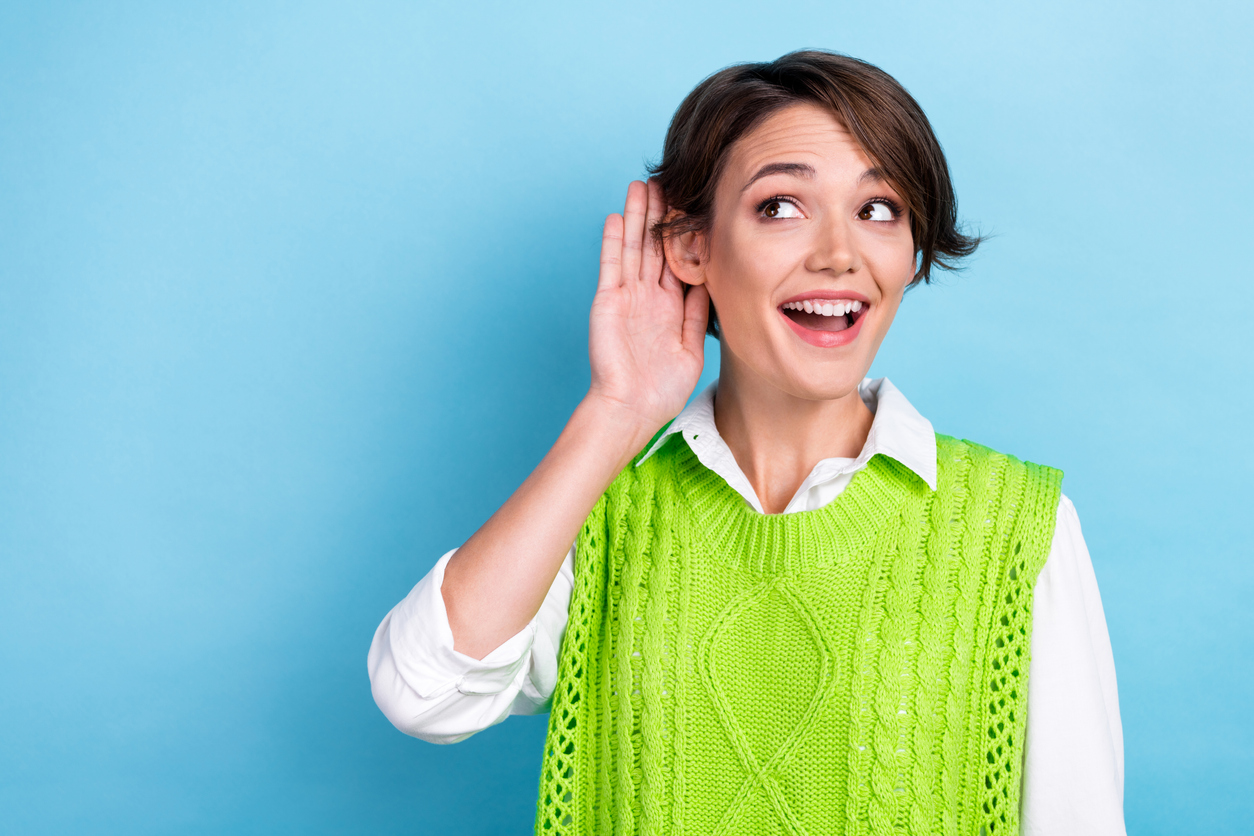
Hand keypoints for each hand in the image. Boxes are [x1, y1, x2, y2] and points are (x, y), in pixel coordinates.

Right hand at [586, 179, 709, 432]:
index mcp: (670, 306)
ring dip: (636, 217)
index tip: (695, 205)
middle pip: (655, 245)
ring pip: (633, 247)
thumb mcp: (691, 348)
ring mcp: (626, 296)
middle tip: (668, 180)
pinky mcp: (607, 302)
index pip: (679, 260)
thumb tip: (710, 281)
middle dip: (660, 213)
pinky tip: (614, 217)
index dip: (685, 233)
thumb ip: (697, 314)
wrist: (631, 408)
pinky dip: (612, 242)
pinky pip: (611, 266)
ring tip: (642, 185)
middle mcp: (648, 296)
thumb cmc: (661, 388)